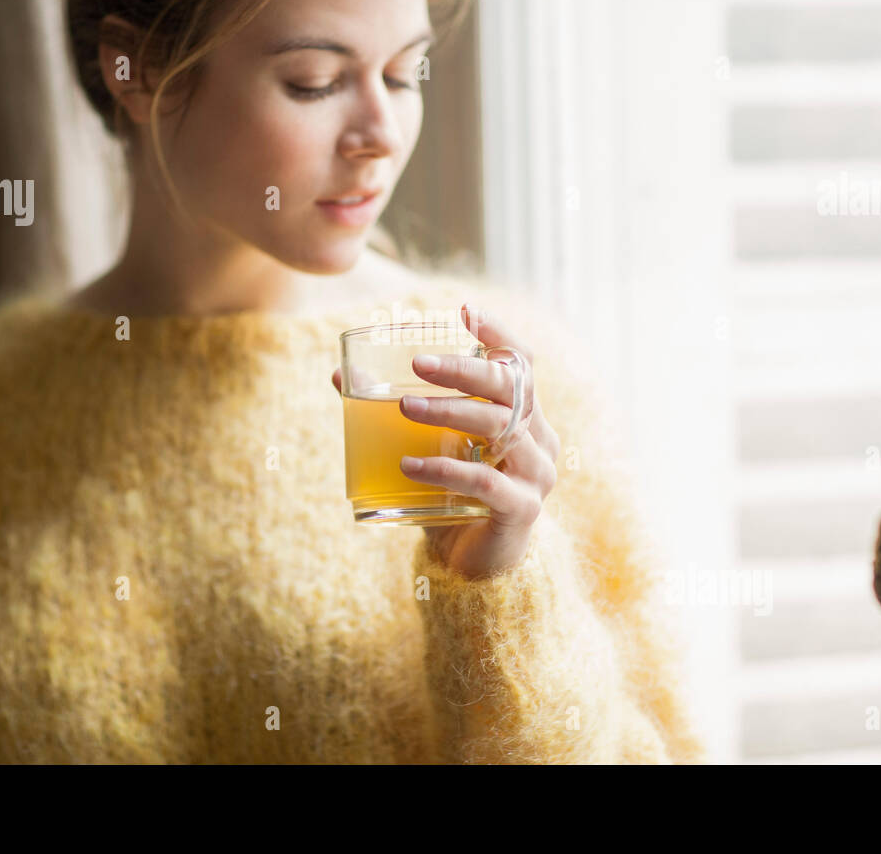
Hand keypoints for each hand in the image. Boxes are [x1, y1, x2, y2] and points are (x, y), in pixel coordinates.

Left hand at [330, 303, 560, 578]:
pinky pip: (486, 481)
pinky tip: (410, 464)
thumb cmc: (453, 498)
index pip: (522, 363)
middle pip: (512, 387)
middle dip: (463, 369)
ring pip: (500, 428)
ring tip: (404, 406)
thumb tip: (340, 376)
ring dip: (450, 411)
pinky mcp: (522, 510)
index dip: (498, 333)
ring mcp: (536, 475)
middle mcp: (539, 439)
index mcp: (526, 417)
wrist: (476, 570)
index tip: (464, 311)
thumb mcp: (430, 448)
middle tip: (417, 363)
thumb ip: (398, 414)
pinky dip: (445, 468)